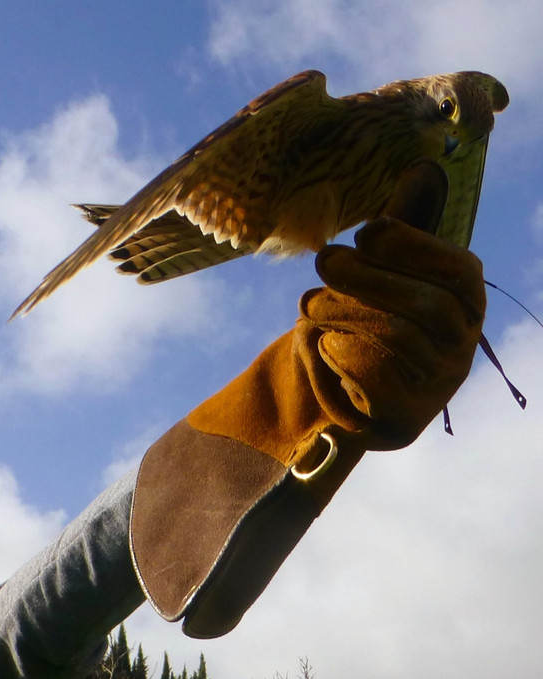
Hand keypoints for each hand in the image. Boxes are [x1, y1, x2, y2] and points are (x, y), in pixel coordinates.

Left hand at [306, 160, 485, 448]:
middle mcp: (463, 341)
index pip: (457, 268)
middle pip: (427, 304)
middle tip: (325, 259)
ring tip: (308, 304)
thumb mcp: (387, 272)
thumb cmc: (373, 319)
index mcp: (467, 299)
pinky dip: (343, 354)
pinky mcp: (406, 414)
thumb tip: (424, 166)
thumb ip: (403, 228)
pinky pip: (376, 377)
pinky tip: (323, 342)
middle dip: (369, 277)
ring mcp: (438, 381)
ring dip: (346, 312)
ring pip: (399, 338)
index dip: (411, 246)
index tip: (366, 231)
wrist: (353, 395)